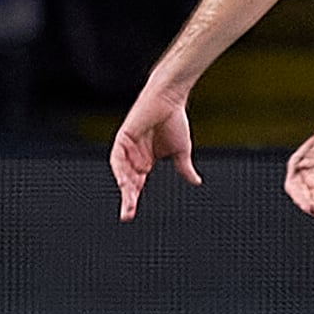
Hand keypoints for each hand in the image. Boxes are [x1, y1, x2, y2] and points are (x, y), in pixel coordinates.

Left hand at [111, 91, 199, 218]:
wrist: (170, 98)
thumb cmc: (174, 120)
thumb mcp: (181, 151)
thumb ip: (185, 168)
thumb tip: (196, 181)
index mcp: (144, 161)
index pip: (136, 185)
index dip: (132, 199)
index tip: (130, 215)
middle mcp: (134, 156)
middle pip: (127, 182)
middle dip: (127, 198)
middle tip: (127, 214)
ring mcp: (127, 148)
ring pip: (121, 172)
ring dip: (124, 185)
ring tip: (129, 198)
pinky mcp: (123, 137)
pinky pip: (117, 156)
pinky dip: (120, 168)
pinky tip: (124, 179)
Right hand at [284, 122, 313, 219]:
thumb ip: (313, 156)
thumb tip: (303, 165)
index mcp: (297, 164)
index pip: (292, 184)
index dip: (296, 196)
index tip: (305, 204)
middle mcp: (303, 175)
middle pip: (302, 195)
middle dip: (308, 205)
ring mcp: (313, 182)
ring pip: (312, 200)